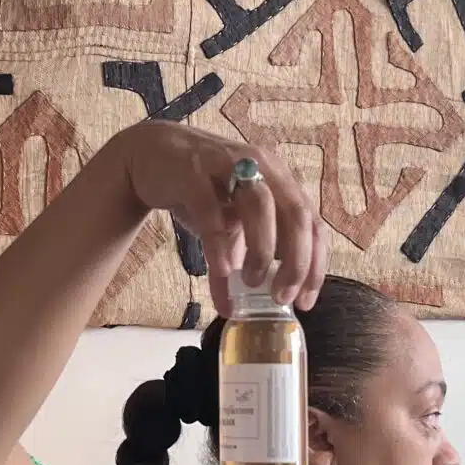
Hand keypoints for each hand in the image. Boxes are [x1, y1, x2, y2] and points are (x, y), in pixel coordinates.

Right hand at [116, 122, 328, 315]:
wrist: (150, 154)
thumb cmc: (198, 191)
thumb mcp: (223, 227)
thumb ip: (233, 262)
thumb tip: (233, 310)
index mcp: (279, 181)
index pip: (313, 224)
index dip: (315, 265)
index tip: (305, 301)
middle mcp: (262, 168)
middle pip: (296, 214)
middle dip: (296, 262)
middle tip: (281, 297)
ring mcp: (228, 166)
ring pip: (261, 206)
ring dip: (262, 250)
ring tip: (250, 282)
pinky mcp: (194, 172)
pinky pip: (211, 209)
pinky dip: (219, 243)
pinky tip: (221, 270)